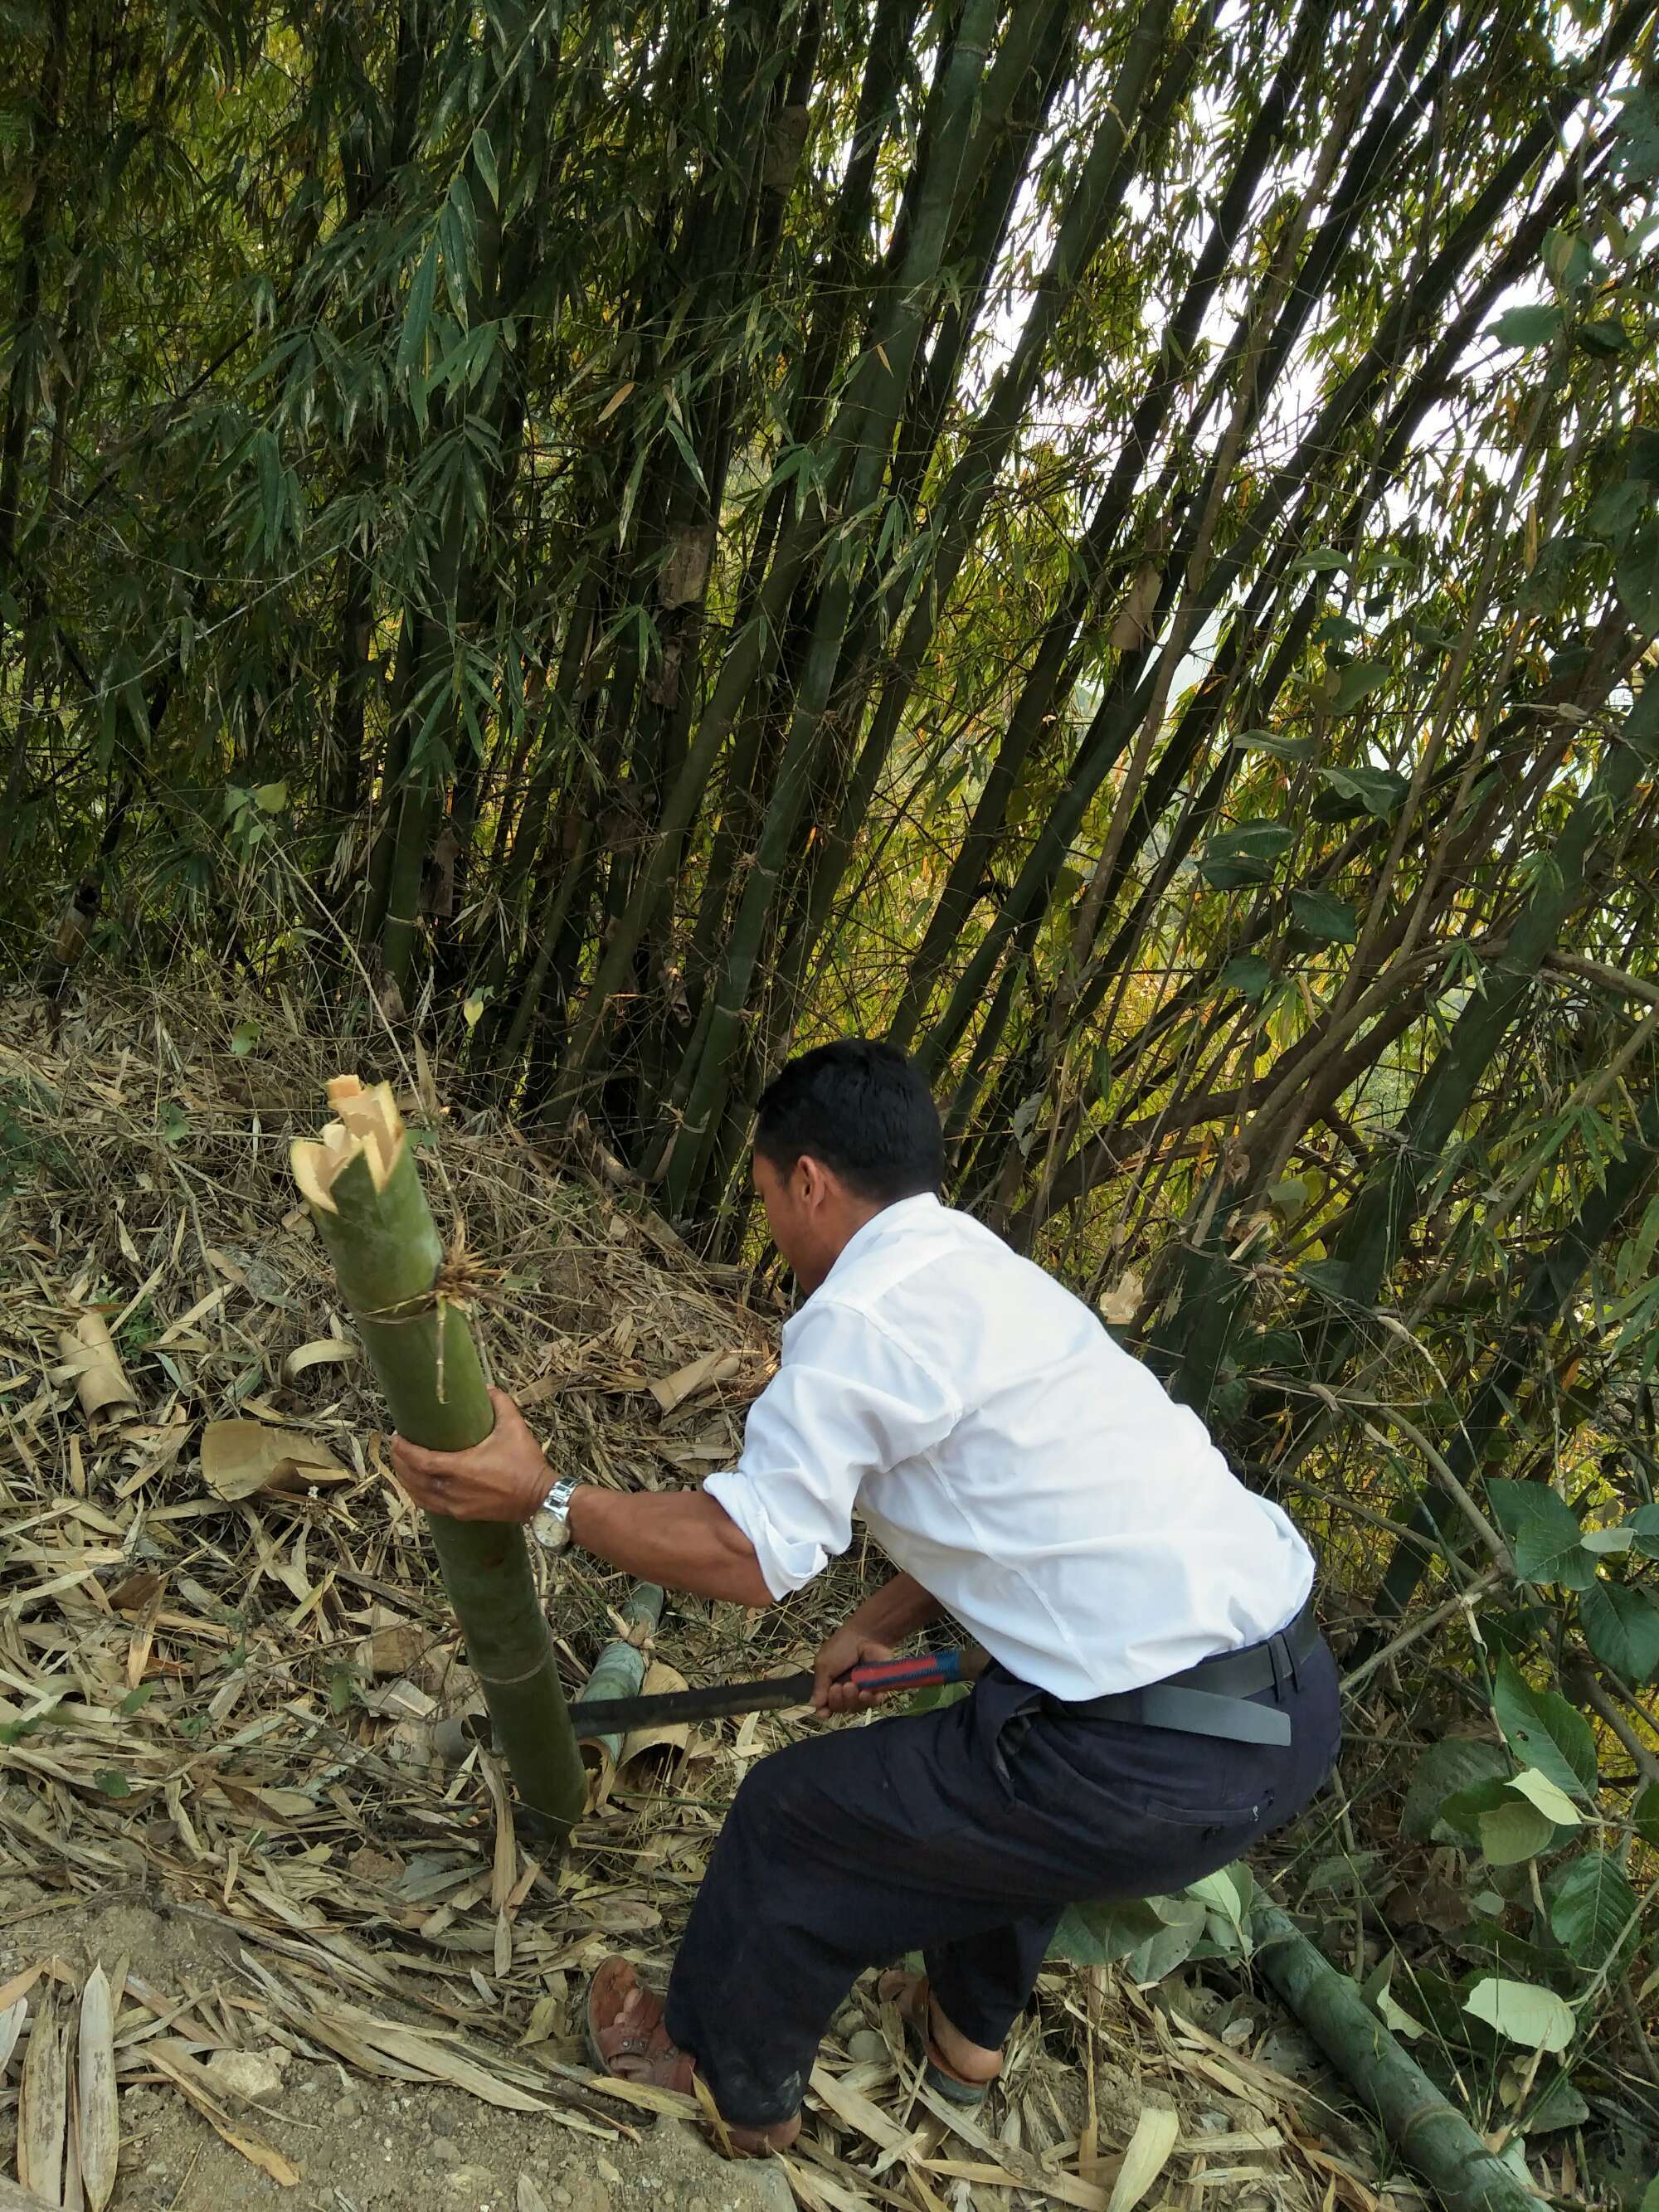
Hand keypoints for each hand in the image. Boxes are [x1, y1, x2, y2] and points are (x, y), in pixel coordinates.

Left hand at [389, 1387, 552, 1523]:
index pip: (422, 1460)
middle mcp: (454, 1490)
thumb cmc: (525, 1463)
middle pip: (414, 1479)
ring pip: (419, 1495)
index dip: (405, 1450)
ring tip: (401, 1464)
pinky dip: (419, 1495)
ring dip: (406, 1480)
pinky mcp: (462, 1514)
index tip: (396, 1437)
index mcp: (462, 1468)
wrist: (539, 1497)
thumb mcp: (514, 1427)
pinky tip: (416, 1486)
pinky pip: (431, 1506)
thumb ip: (499, 1403)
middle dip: (400, 1463)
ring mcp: (457, 1505)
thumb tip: (486, 1388)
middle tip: (396, 1446)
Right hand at [812, 1621, 896, 1714]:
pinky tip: (866, 1692)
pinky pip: (873, 1703)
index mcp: (830, 1684)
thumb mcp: (824, 1664)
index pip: (826, 1706)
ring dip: (852, 1700)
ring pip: (855, 1708)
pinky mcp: (877, 1689)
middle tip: (840, 1687)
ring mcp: (861, 1690)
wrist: (866, 1635)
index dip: (824, 1711)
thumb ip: (819, 1686)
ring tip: (852, 1686)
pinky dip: (868, 1701)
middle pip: (840, 1708)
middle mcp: (845, 1691)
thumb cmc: (842, 1647)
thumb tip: (813, 1706)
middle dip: (838, 1701)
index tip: (824, 1712)